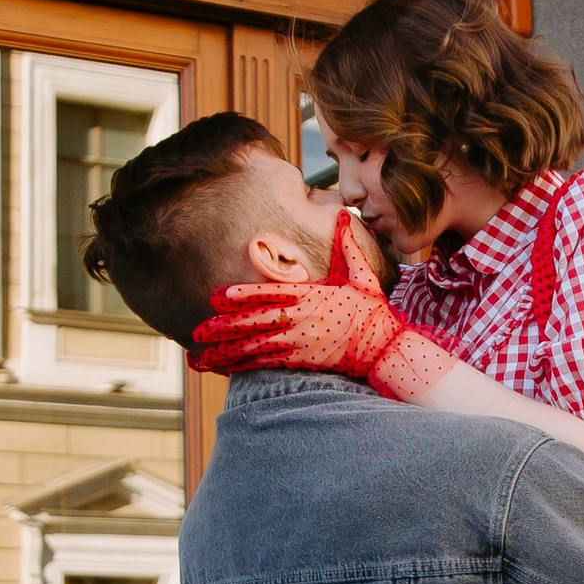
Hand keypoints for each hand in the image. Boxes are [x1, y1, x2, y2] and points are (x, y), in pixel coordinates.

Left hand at [191, 229, 453, 400]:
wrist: (385, 346)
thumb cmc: (371, 309)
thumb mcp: (360, 273)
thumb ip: (345, 244)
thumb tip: (341, 213)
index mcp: (309, 295)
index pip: (270, 293)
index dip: (242, 294)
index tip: (218, 295)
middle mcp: (300, 319)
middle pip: (254, 322)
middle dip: (224, 327)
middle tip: (198, 330)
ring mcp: (299, 343)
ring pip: (254, 348)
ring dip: (225, 353)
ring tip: (198, 357)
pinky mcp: (301, 362)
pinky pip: (266, 364)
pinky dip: (242, 367)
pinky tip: (222, 370)